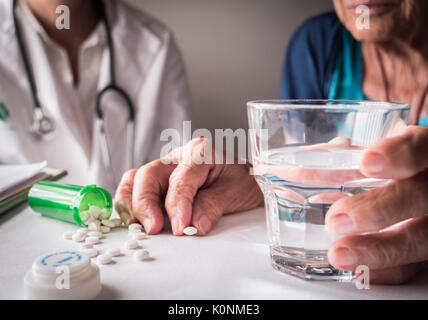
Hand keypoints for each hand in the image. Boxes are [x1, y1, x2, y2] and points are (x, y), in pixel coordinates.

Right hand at [114, 138, 262, 234]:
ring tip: (140, 226)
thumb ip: (213, 205)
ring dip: (132, 205)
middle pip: (148, 176)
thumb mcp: (236, 191)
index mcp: (199, 152)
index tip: (181, 228)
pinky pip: (134, 188)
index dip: (177, 206)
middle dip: (146, 205)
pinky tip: (137, 221)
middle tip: (154, 229)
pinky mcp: (158, 183)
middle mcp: (177, 157)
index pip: (180, 180)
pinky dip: (130, 205)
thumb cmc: (241, 180)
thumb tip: (194, 225)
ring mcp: (165, 169)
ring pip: (134, 180)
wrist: (247, 178)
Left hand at [326, 126, 427, 283]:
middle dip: (378, 209)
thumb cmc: (386, 170)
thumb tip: (300, 166)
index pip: (421, 148)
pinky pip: (414, 267)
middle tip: (337, 220)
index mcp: (424, 154)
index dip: (398, 154)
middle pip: (419, 196)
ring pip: (420, 239)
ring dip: (379, 250)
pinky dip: (386, 271)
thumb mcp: (371, 156)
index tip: (367, 162)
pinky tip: (359, 271)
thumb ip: (341, 158)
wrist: (409, 192)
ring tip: (339, 254)